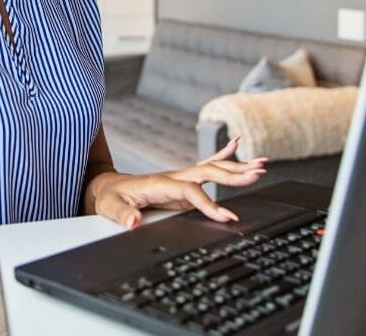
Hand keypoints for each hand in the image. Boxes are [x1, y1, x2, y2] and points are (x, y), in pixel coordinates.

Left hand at [92, 137, 267, 228]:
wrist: (105, 187)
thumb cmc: (109, 197)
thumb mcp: (110, 208)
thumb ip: (122, 215)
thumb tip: (133, 223)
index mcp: (160, 183)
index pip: (190, 191)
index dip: (208, 203)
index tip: (226, 216)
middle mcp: (174, 177)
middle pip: (209, 172)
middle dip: (233, 174)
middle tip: (257, 174)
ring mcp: (180, 177)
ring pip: (213, 168)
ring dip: (236, 166)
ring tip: (261, 164)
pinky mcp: (183, 182)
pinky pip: (207, 167)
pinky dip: (222, 155)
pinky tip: (236, 143)